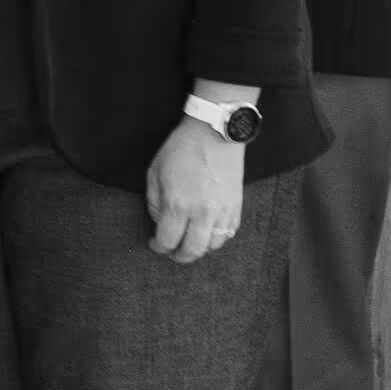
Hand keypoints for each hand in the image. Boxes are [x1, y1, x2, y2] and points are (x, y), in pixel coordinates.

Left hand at [147, 121, 248, 262]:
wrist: (215, 134)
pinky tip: (207, 232)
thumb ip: (154, 202)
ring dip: (199, 247)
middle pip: (192, 251)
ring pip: (213, 246)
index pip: (168, 241)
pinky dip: (216, 238)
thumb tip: (159, 221)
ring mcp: (222, 212)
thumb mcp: (155, 172)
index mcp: (178, 205)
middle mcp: (202, 213)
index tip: (155, 244)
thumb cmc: (181, 149)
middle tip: (172, 251)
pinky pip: (228, 234)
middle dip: (179, 256)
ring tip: (189, 240)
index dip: (158, 247)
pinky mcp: (237, 207)